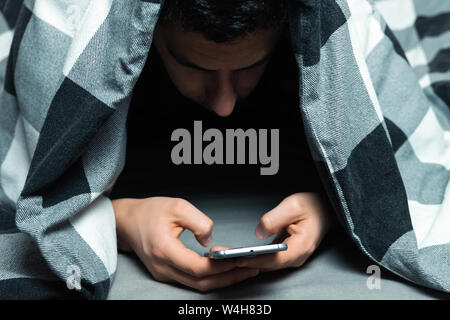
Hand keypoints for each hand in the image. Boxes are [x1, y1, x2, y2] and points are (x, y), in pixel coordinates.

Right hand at [112, 197, 259, 291]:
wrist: (127, 222)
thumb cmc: (150, 211)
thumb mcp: (177, 206)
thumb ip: (199, 222)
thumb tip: (211, 241)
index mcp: (164, 250)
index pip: (198, 267)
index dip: (221, 266)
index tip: (240, 259)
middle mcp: (163, 268)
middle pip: (201, 282)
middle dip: (229, 277)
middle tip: (251, 268)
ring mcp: (163, 274)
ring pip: (198, 285)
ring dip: (222, 280)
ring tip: (244, 270)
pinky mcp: (166, 273)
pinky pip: (192, 280)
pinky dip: (211, 277)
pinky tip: (225, 268)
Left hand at [231, 192, 334, 271]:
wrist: (325, 209)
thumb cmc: (312, 206)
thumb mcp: (293, 205)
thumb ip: (275, 219)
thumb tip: (259, 232)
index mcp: (301, 247)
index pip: (275, 260)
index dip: (255, 260)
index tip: (237, 257)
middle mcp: (296, 257)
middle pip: (267, 265)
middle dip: (243, 261)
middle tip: (220, 255)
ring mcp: (291, 258)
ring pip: (265, 264)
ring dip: (245, 260)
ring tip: (222, 254)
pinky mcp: (285, 254)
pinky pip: (267, 259)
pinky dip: (251, 256)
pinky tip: (235, 252)